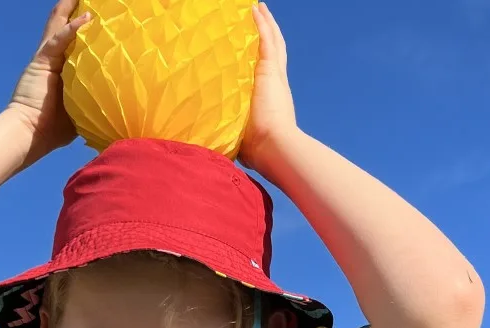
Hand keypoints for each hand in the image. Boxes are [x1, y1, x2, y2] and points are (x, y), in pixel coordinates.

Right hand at [7, 1, 92, 155]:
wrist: (30, 134)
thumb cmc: (54, 130)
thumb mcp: (81, 113)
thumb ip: (94, 103)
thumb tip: (118, 109)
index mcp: (64, 72)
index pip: (76, 46)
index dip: (87, 34)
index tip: (101, 25)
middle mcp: (56, 61)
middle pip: (66, 30)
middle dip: (76, 13)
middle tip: (88, 1)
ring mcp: (48, 58)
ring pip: (60, 26)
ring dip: (70, 9)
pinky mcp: (42, 60)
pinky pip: (58, 40)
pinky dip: (71, 29)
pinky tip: (85, 18)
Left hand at [238, 2, 297, 175]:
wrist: (273, 148)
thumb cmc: (258, 151)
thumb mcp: (241, 139)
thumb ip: (231, 135)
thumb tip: (213, 146)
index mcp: (271, 101)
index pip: (267, 75)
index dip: (262, 61)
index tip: (254, 51)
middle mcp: (276, 85)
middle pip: (273, 52)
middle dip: (267, 35)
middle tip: (260, 19)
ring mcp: (274, 76)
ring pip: (272, 42)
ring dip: (266, 24)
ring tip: (258, 8)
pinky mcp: (270, 71)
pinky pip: (266, 40)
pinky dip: (263, 24)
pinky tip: (256, 9)